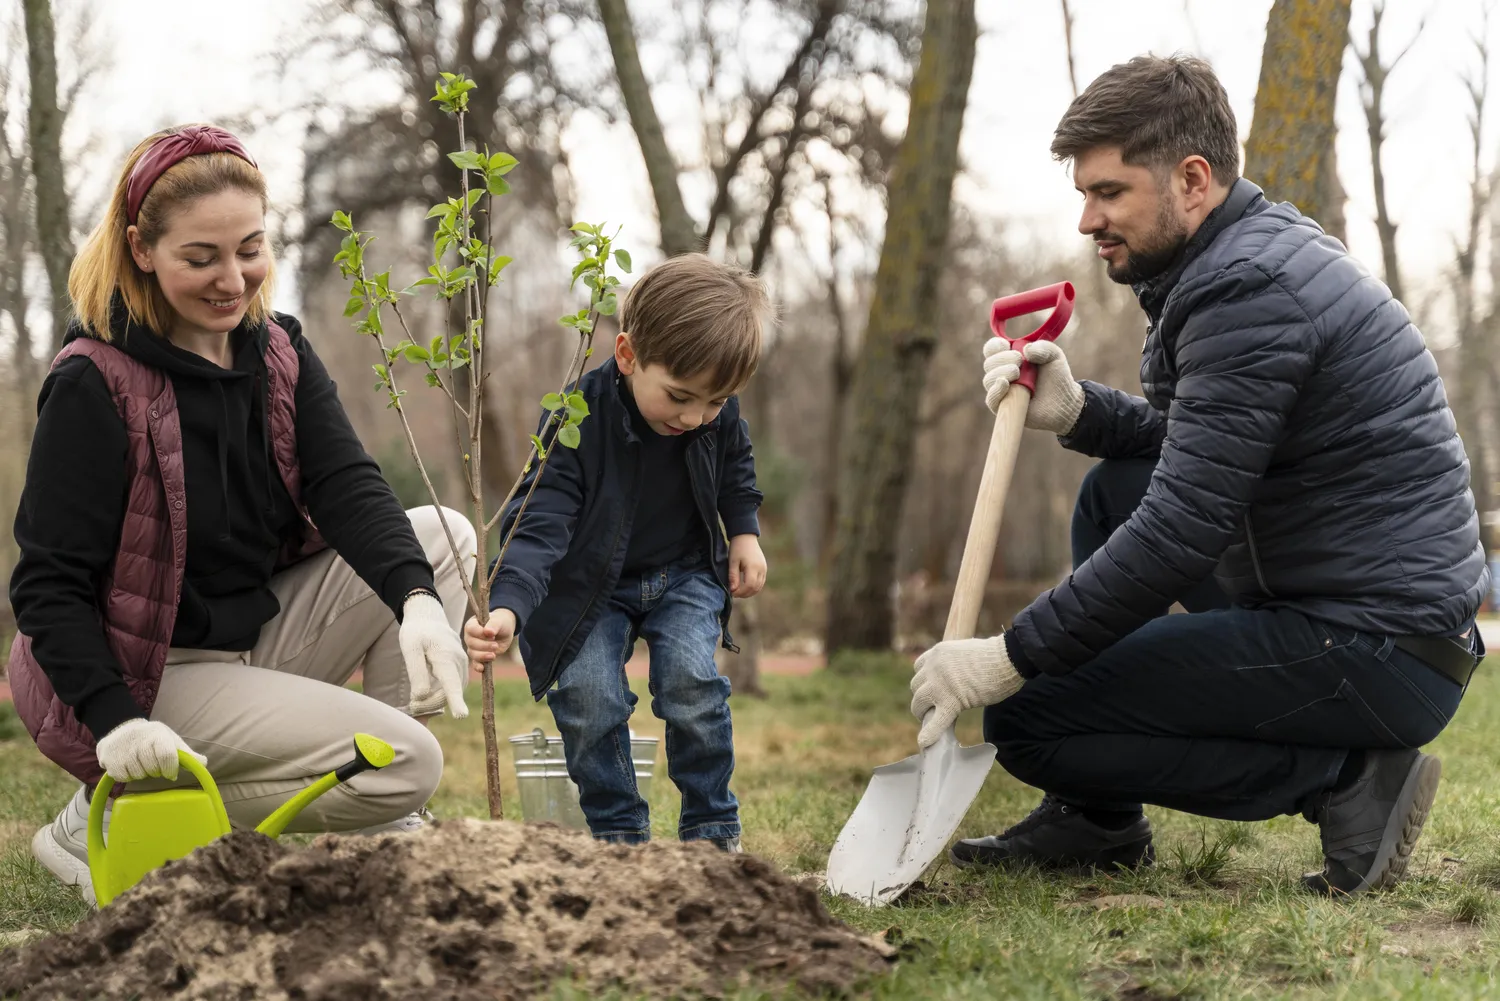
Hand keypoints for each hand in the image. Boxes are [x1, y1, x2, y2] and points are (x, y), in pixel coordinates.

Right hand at [95, 719, 206, 782]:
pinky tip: (127, 765)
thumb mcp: (170, 741)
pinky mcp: (108, 757)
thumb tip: (204, 763)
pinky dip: (127, 776)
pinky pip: (122, 777)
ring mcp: (122, 748)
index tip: (171, 773)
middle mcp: (139, 739)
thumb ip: (186, 754)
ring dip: (141, 774)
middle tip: (152, 764)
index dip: (170, 769)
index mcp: (157, 734)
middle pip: (152, 768)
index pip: (167, 756)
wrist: (121, 729)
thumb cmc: (152, 739)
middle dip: (155, 771)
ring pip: (137, 774)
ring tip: (140, 763)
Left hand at [399, 592, 469, 718]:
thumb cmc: (416, 633)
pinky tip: (427, 688)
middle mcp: (458, 661)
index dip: (455, 700)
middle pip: (448, 692)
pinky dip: (441, 692)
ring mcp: (462, 664)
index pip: (451, 682)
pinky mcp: (460, 668)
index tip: (461, 716)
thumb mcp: (410, 649)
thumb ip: (417, 673)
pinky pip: (453, 686)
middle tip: (411, 705)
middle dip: (430, 703)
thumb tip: (422, 696)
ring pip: (452, 691)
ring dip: (435, 699)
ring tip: (416, 698)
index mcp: (444, 656)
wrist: (429, 618)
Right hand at [464, 609, 516, 674]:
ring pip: (473, 654)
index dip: (480, 633)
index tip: (492, 635)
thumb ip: (493, 625)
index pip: (471, 629)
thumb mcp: (499, 621)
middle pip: (471, 643)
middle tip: (495, 645)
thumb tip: (487, 632)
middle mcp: (470, 636)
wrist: (505, 630)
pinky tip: (482, 669)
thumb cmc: (500, 622)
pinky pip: (475, 663)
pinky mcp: (479, 656)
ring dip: (483, 656)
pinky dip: (478, 666)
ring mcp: (473, 648)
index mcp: (472, 625)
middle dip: (484, 646)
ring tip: (493, 655)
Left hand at [728, 535, 767, 597]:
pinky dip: (754, 587)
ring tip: (739, 591)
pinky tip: (745, 587)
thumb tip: (733, 590)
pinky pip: (761, 582)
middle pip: (755, 588)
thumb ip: (733, 576)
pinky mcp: (764, 568)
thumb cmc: (737, 548)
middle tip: (734, 594)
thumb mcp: (732, 562)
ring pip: (759, 587)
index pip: (749, 585)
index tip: (732, 592)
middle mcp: (761, 569)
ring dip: (749, 592)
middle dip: (744, 594)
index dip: (741, 592)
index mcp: (753, 567)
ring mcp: (764, 569)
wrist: (746, 537)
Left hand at [909, 634, 1024, 747]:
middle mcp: (933, 666)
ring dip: (923, 713)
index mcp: (938, 652)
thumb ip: (954, 663)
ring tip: (931, 720)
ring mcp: (939, 684)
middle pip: (916, 686)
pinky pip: (936, 721)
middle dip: (924, 697)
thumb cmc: (995, 656)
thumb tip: (957, 676)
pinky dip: (929, 733)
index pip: (919, 668)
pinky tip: (925, 743)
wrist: (1008, 657)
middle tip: (934, 706)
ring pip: (919, 702)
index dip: (925, 680)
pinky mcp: (951, 701)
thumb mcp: (965, 651)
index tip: (932, 688)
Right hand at [982, 338, 1084, 434]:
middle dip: (1002, 358)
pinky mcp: (1003, 407)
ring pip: (988, 380)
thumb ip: (1043, 347)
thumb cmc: (1057, 378)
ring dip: (1000, 372)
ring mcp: (1001, 391)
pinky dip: (995, 390)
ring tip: (1017, 373)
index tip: (1006, 345)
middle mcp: (1002, 373)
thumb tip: (1026, 350)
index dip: (995, 346)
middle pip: (989, 363)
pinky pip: (991, 399)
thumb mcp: (1054, 356)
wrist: (1064, 402)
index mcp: (1010, 358)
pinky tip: (1004, 383)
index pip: (992, 349)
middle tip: (1019, 359)